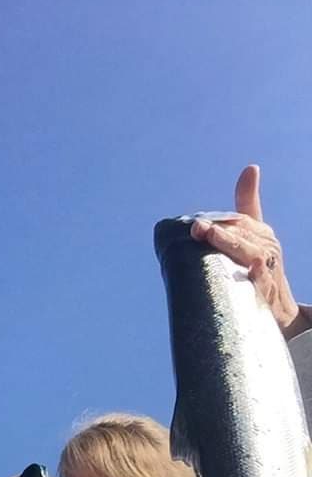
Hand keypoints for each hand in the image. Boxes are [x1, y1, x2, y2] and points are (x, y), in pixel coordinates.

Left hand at [190, 165, 304, 338]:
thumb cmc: (260, 266)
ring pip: (250, 254)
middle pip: (242, 237)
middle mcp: (266, 248)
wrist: (279, 308)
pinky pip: (263, 283)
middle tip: (198, 229)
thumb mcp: (255, 234)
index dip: (220, 222)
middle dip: (220, 233)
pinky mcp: (268, 293)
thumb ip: (249, 203)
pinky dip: (256, 275)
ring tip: (212, 237)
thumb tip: (251, 168)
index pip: (239, 223)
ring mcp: (267, 270)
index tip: (197, 223)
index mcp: (261, 234)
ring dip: (231, 246)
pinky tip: (250, 268)